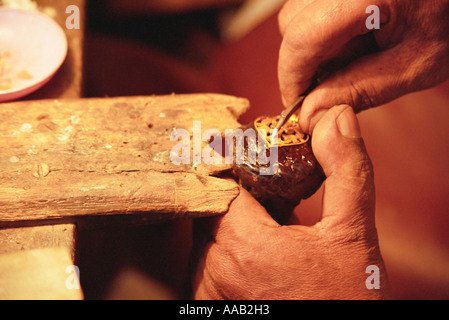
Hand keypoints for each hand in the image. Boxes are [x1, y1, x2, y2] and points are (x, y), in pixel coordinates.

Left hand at [191, 105, 389, 299]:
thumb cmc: (344, 303)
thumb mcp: (354, 237)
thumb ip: (346, 172)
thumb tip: (337, 119)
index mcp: (241, 245)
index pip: (217, 180)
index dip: (234, 160)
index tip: (247, 148)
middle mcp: (210, 270)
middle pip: (210, 206)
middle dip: (238, 191)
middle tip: (270, 185)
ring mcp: (204, 292)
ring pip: (207, 232)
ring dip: (234, 219)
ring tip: (273, 220)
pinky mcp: (207, 303)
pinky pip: (208, 259)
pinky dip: (231, 245)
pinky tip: (264, 250)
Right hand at [278, 0, 448, 133]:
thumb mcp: (413, 65)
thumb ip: (359, 90)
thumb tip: (311, 114)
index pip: (302, 39)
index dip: (292, 78)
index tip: (298, 106)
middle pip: (291, 24)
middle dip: (301, 63)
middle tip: (326, 87)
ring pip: (297, 15)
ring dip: (312, 46)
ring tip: (347, 59)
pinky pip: (313, 7)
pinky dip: (323, 31)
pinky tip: (350, 40)